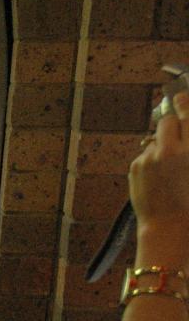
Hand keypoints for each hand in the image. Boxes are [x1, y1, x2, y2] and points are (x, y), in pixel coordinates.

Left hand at [133, 92, 188, 227]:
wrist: (169, 224)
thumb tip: (185, 122)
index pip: (188, 114)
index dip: (185, 103)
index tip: (181, 96)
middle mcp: (172, 151)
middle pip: (167, 121)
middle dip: (172, 124)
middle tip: (177, 135)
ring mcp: (151, 158)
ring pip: (155, 138)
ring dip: (161, 144)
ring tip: (168, 164)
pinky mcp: (136, 166)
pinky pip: (145, 154)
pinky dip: (151, 160)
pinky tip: (158, 177)